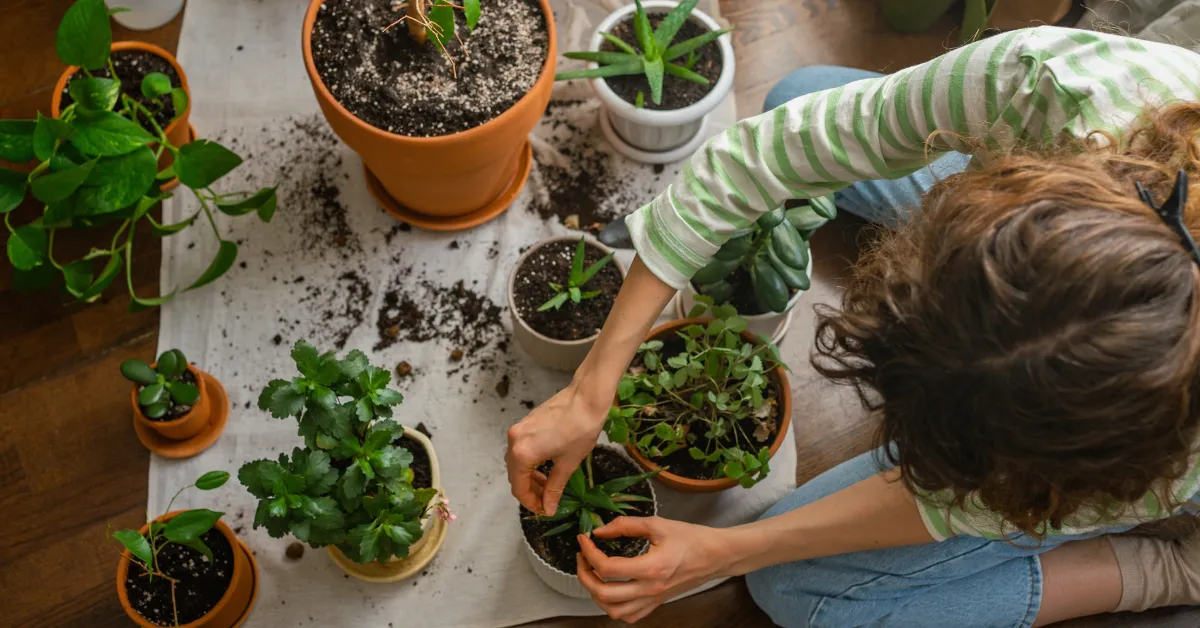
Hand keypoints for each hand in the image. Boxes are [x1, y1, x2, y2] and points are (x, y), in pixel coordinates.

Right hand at [506, 382, 607, 514]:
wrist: (586, 397)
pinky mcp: (525, 422)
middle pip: (514, 475)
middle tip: (546, 501)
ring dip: (528, 476)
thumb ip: (554, 488)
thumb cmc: (580, 430)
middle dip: (529, 491)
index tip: (544, 511)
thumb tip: (549, 508)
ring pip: (516, 461)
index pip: (519, 487)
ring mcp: (518, 429)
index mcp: (522, 454)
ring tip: (547, 485)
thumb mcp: (567, 464)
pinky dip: (529, 461)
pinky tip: (545, 466)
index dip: (531, 503)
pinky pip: (521, 448)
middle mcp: (514, 441)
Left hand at [576, 516, 730, 622]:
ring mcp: (653, 600)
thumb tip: (599, 531)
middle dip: (584, 575)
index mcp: (650, 568)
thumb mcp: (657, 524)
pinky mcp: (657, 603)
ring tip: (592, 575)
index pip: (607, 567)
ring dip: (596, 594)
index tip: (584, 538)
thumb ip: (625, 526)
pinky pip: (629, 616)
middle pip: (604, 593)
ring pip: (613, 611)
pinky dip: (614, 607)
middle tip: (582, 557)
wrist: (715, 555)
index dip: (589, 552)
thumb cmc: (690, 538)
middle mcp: (650, 589)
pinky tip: (611, 590)